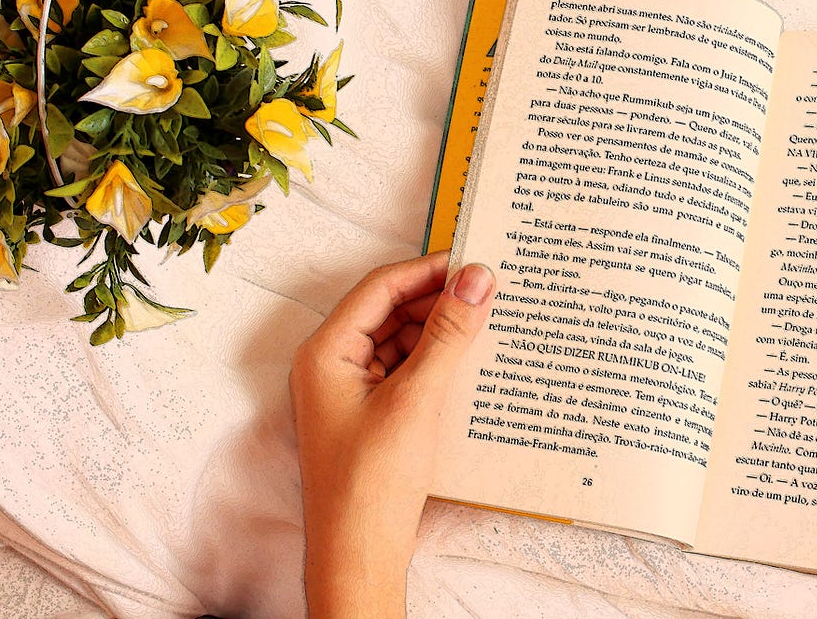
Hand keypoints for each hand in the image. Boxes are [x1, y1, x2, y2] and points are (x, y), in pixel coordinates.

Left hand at [290, 252, 494, 618]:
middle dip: (438, 300)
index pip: (380, 287)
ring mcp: (350, 390)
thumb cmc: (373, 481)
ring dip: (440, 330)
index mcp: (326, 352)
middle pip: (389, 310)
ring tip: (488, 320)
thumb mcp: (417, 398)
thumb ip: (448, 334)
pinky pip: (405, 369)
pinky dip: (436, 360)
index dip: (428, 270)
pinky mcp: (370, 413)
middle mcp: (332, 364)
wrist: (359, 554)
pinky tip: (471, 359)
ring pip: (400, 339)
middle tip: (490, 289)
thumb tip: (477, 278)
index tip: (475, 261)